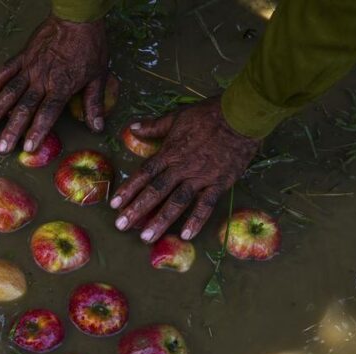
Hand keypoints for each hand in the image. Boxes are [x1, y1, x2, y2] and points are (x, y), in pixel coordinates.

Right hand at [0, 16, 108, 153]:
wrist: (78, 17)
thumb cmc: (91, 45)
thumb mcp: (99, 75)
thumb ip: (94, 103)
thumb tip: (98, 127)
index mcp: (62, 86)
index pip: (47, 114)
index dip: (37, 131)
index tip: (28, 148)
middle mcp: (43, 80)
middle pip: (24, 108)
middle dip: (12, 130)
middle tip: (1, 148)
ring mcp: (30, 67)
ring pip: (10, 92)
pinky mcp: (23, 56)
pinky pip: (6, 70)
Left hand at [110, 97, 260, 242]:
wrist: (241, 116)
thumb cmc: (209, 114)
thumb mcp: (177, 116)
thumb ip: (154, 126)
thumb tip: (131, 128)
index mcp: (170, 152)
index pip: (144, 173)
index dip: (128, 189)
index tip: (114, 204)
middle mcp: (181, 168)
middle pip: (155, 191)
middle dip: (137, 209)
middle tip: (121, 226)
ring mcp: (200, 177)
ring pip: (177, 202)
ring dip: (160, 220)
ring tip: (146, 237)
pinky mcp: (220, 183)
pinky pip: (206, 205)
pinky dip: (196, 220)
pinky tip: (185, 235)